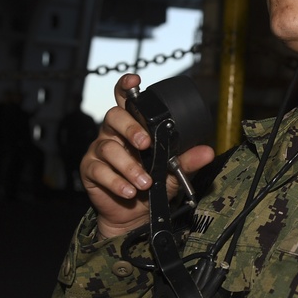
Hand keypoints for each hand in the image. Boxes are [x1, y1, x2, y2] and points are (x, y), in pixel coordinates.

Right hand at [79, 73, 215, 239]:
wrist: (135, 216)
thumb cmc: (152, 184)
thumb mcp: (173, 172)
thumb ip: (187, 160)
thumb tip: (207, 151)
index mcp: (132, 125)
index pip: (125, 98)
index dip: (126, 86)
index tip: (135, 81)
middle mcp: (113, 132)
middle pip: (114, 116)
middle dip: (130, 128)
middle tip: (146, 145)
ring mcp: (99, 150)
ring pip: (108, 148)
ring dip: (129, 167)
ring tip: (144, 183)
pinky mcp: (90, 169)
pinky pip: (99, 170)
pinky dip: (116, 182)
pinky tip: (129, 191)